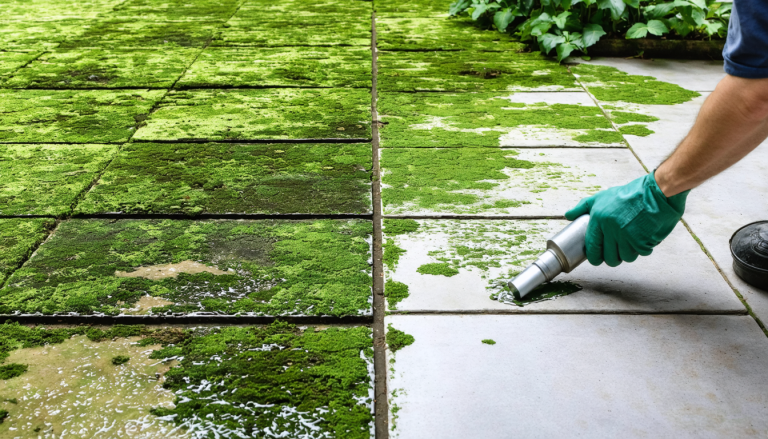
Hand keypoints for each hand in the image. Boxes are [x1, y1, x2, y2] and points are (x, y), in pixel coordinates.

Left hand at [565, 172, 688, 266]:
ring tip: (631, 245)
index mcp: (599, 219)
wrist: (656, 192)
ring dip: (629, 254)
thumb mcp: (602, 197)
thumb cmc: (629, 194)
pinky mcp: (642, 240)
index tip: (597, 259)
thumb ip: (583, 207)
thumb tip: (568, 215)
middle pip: (609, 257)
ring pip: (625, 257)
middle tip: (616, 254)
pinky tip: (644, 239)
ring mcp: (627, 236)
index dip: (594, 257)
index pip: (592, 247)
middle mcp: (611, 229)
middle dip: (612, 259)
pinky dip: (643, 249)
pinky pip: (641, 253)